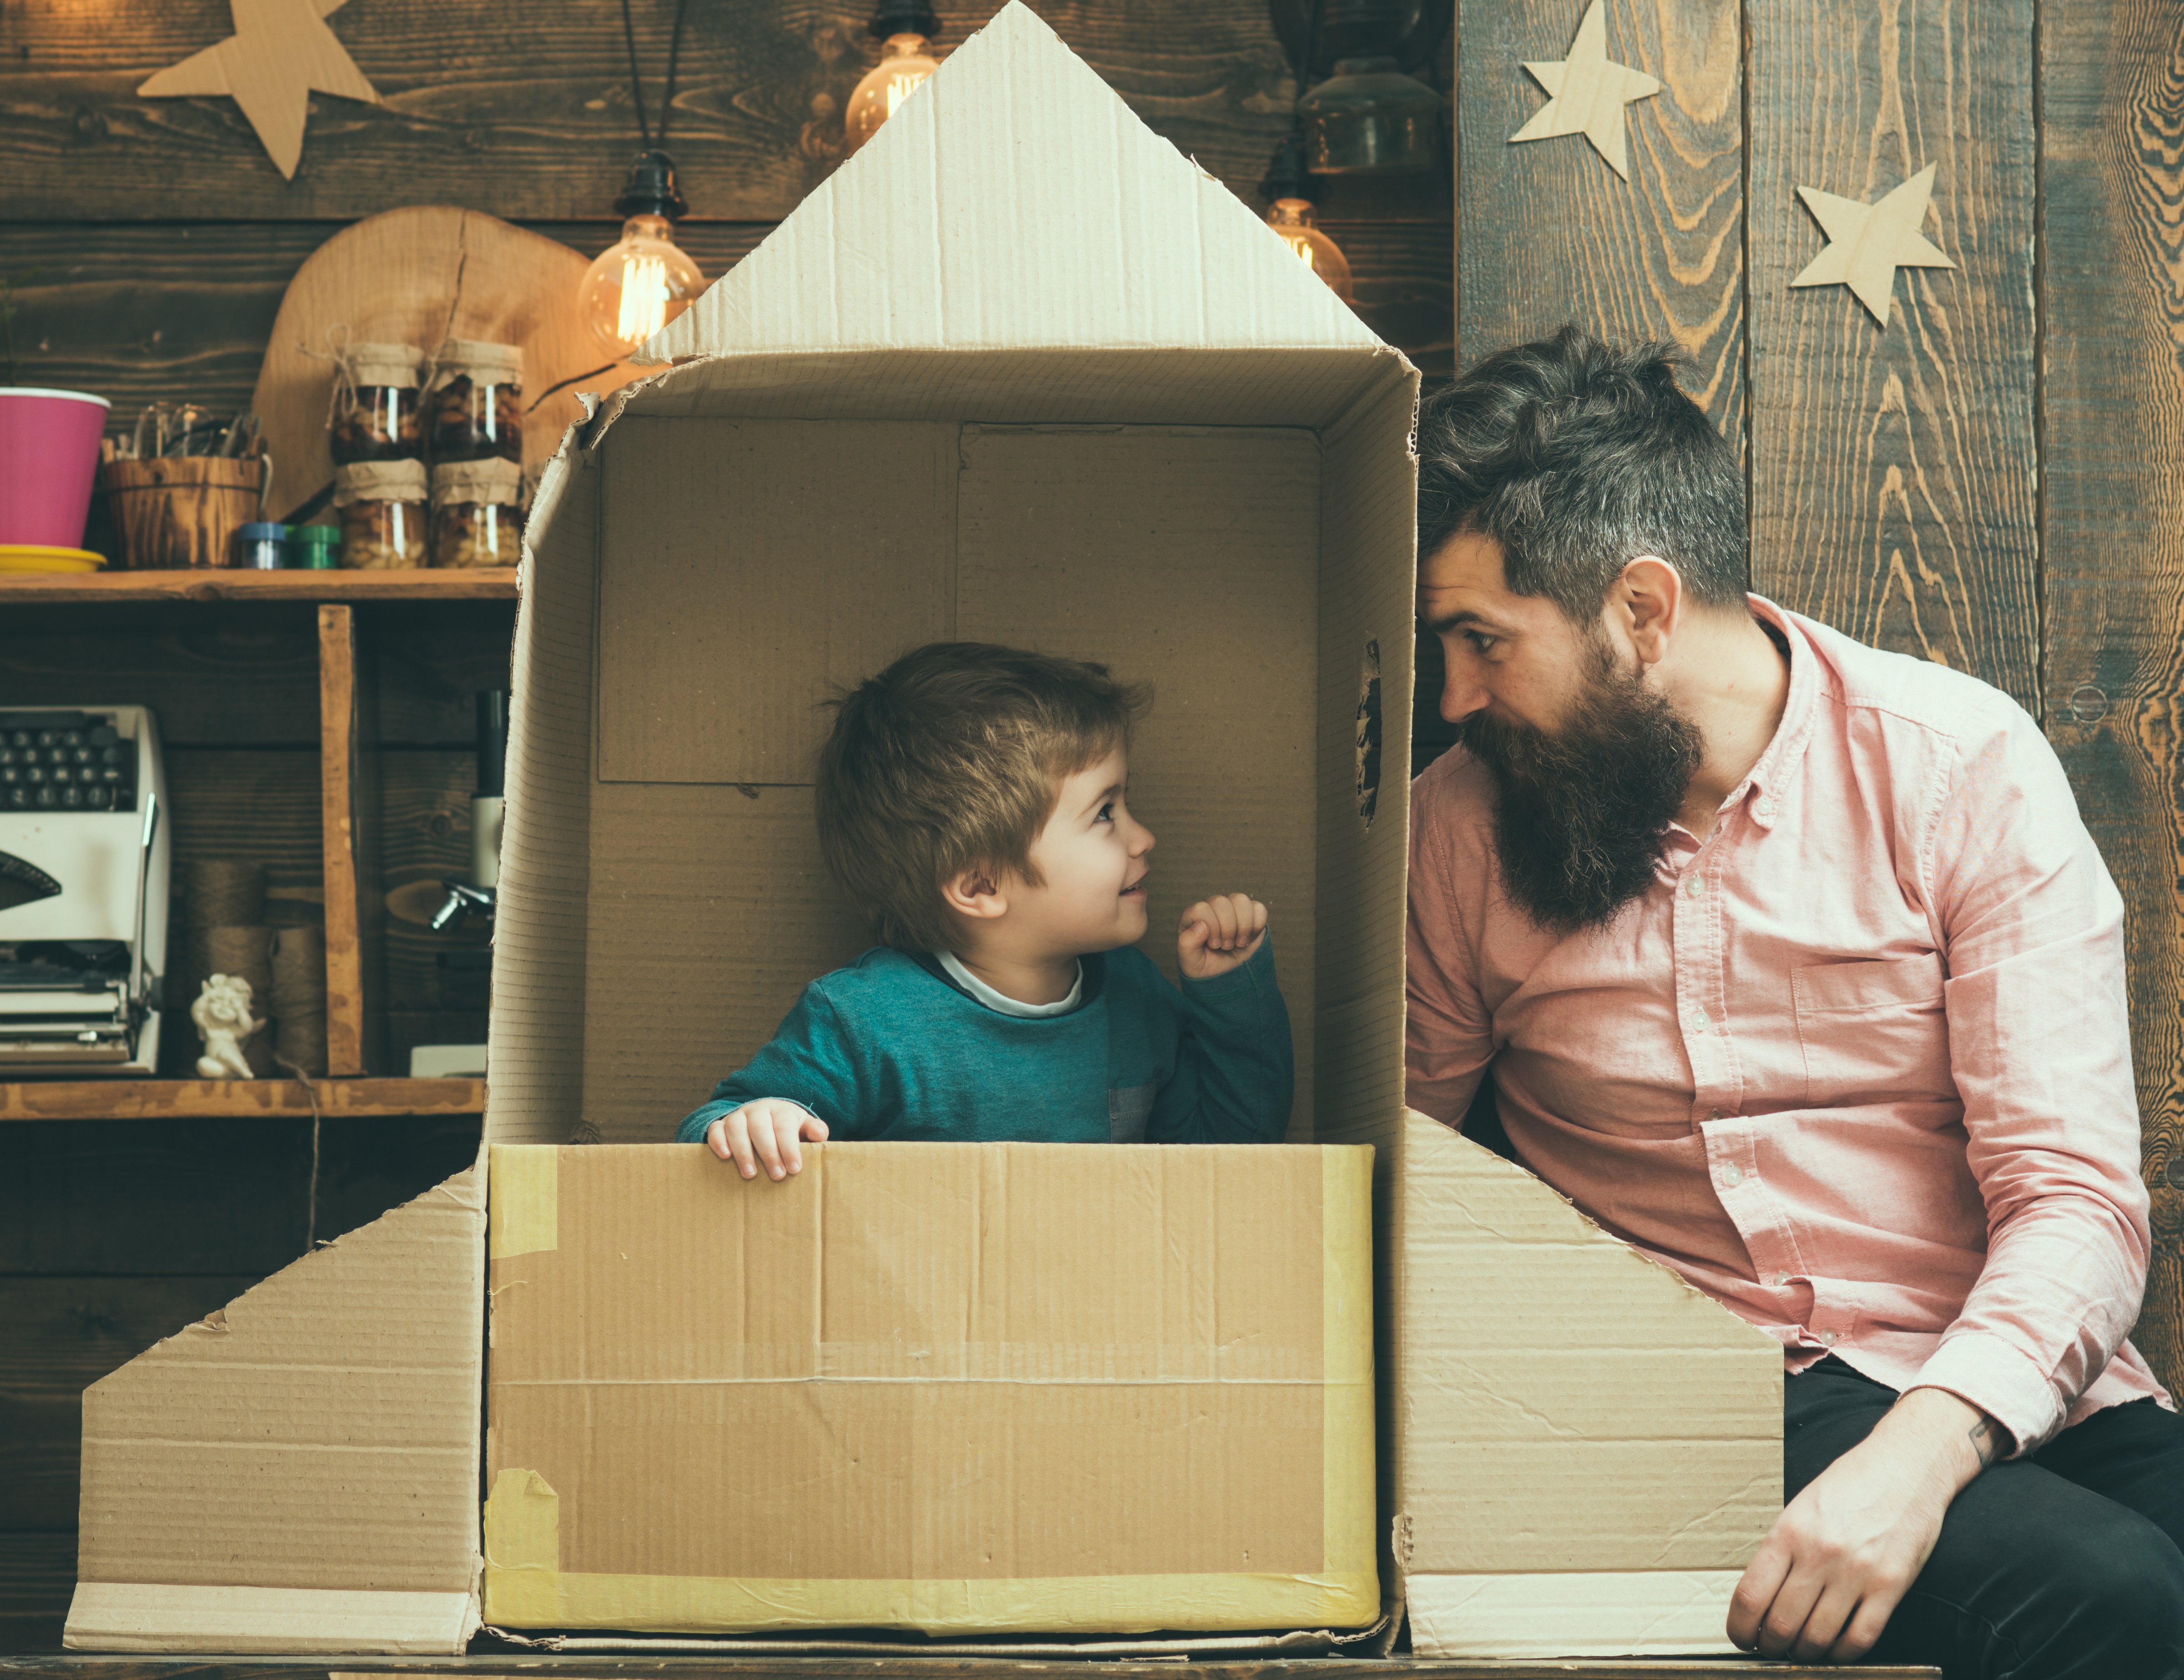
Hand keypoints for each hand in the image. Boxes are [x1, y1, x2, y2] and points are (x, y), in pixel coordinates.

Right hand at [704, 1100, 828, 1179]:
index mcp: (781, 1110)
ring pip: (737, 1128)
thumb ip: (814, 1131)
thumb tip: (819, 1134)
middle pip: (760, 1127)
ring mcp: (738, 1116)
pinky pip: (715, 1129)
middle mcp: (758, 1110)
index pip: (785, 1126)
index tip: (794, 1169)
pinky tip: (725, 1156)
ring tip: (750, 1174)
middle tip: (777, 1175)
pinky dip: (718, 1141)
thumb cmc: (787, 1130)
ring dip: (743, 1151)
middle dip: (769, 1153)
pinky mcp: (721, 1125)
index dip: (789, 1148)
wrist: (765, 1119)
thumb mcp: (803, 1127)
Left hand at [1179, 892, 1267, 979]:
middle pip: (1221, 902)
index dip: (1211, 927)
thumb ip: (1187, 943)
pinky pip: (1258, 908)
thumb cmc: (1206, 968)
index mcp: (1194, 917)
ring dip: (1243, 925)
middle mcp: (1212, 909)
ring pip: (1241, 900)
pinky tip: (1249, 939)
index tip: (1214, 946)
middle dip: (1227, 928)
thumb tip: (1202, 925)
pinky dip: (1257, 925)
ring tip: (1239, 943)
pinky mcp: (1252, 915)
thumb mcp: (1189, 962)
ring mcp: (1233, 910)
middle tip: (1226, 946)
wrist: (1228, 979)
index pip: (1201, 908)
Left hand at [1728, 1386, 1998, 1661]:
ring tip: (1802, 1651)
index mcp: (1788, 1531)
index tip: (1742, 1638)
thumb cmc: (1850, 1485)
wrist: (1906, 1465)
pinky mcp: (1891, 1586)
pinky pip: (1861, 1638)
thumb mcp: (1801, 1508)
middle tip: (1773, 1649)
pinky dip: (1844, 1655)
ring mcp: (1856, 1572)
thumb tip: (1761, 1598)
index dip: (1741, 1628)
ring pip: (1819, 1639)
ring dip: (1806, 1655)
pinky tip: (1836, 1650)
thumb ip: (1782, 1550)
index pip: (1750, 1595)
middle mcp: (1819, 1553)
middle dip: (1772, 1647)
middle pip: (1782, 1625)